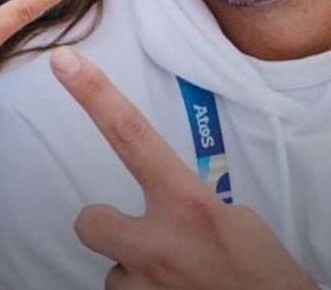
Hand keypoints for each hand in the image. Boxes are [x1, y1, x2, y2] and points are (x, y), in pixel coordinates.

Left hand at [50, 47, 314, 289]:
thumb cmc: (266, 277)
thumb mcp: (238, 223)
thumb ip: (192, 204)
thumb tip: (168, 204)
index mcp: (189, 204)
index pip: (132, 135)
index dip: (94, 95)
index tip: (64, 62)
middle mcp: (157, 243)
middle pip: (91, 221)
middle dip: (107, 227)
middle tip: (144, 238)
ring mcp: (143, 286)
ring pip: (113, 270)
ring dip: (138, 272)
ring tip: (180, 279)